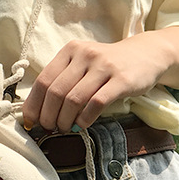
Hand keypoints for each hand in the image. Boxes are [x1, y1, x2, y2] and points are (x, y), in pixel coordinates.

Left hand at [21, 29, 178, 133]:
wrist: (147, 54)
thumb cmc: (107, 65)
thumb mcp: (83, 64)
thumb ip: (63, 80)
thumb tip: (39, 111)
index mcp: (70, 51)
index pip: (43, 80)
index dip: (34, 104)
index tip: (31, 122)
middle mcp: (84, 55)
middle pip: (56, 92)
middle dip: (49, 116)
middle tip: (50, 128)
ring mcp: (103, 66)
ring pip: (73, 99)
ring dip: (65, 120)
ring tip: (65, 128)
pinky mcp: (121, 79)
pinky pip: (96, 103)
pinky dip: (85, 119)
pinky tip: (82, 125)